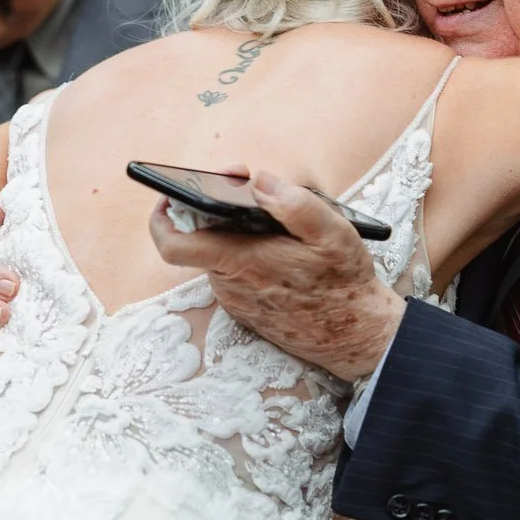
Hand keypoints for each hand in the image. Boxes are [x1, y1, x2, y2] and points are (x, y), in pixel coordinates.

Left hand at [149, 172, 404, 382]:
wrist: (356, 338)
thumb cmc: (344, 285)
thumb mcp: (333, 233)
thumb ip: (294, 203)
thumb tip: (259, 182)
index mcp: (243, 261)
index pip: (175, 244)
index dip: (163, 217)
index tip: (172, 193)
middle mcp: (231, 284)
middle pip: (201, 240)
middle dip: (217, 210)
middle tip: (247, 189)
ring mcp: (238, 300)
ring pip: (220, 256)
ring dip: (237, 234)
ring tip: (272, 220)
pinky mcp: (248, 310)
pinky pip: (235, 274)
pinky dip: (248, 255)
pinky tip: (279, 250)